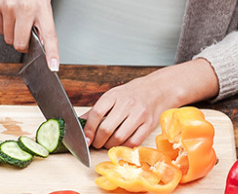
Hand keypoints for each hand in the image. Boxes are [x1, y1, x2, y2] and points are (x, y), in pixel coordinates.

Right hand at [0, 0, 59, 69]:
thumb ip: (43, 21)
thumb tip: (40, 44)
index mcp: (42, 7)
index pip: (49, 35)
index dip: (51, 53)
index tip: (52, 67)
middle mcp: (25, 9)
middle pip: (20, 44)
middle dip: (23, 45)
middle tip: (26, 33)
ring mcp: (8, 8)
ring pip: (9, 38)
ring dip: (13, 33)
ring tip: (18, 15)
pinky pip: (0, 28)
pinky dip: (5, 25)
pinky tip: (9, 9)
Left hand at [81, 59, 218, 148]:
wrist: (157, 90)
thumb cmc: (131, 94)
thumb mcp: (112, 96)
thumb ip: (96, 110)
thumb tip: (80, 123)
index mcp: (114, 95)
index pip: (97, 113)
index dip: (89, 129)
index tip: (86, 138)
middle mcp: (127, 104)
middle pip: (107, 128)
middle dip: (98, 141)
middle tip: (96, 143)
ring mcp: (139, 114)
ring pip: (119, 138)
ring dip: (110, 145)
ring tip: (107, 144)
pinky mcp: (149, 125)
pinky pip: (133, 142)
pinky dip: (124, 146)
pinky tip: (121, 143)